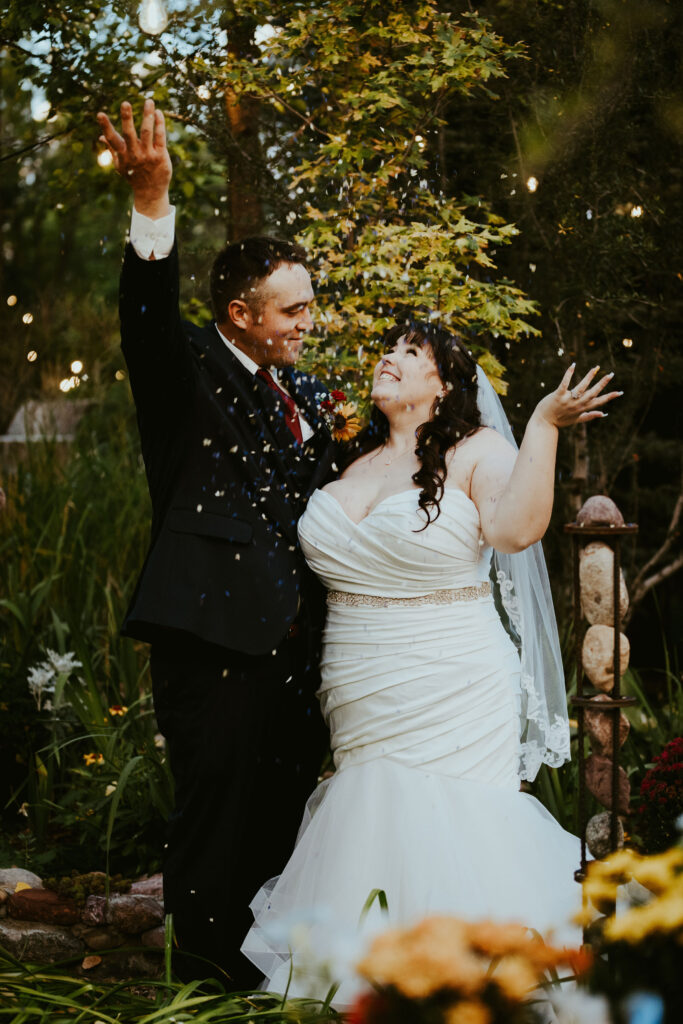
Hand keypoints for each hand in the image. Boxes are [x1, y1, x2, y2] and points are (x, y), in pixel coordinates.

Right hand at [96, 98, 171, 216]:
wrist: (151, 193)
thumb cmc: (134, 177)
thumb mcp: (120, 165)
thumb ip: (112, 149)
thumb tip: (100, 137)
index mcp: (123, 155)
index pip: (112, 139)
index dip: (105, 127)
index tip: (99, 114)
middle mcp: (134, 154)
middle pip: (129, 134)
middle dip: (127, 118)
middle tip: (125, 103)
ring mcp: (148, 155)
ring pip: (147, 132)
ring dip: (147, 115)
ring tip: (149, 101)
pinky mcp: (161, 156)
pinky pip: (160, 137)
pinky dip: (159, 124)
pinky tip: (158, 113)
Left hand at [534, 364, 621, 428]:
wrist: (544, 423)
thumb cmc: (560, 421)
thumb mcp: (577, 420)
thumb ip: (590, 415)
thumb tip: (603, 414)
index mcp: (582, 409)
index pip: (599, 402)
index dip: (610, 397)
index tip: (620, 392)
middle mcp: (577, 404)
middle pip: (592, 393)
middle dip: (602, 384)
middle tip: (611, 375)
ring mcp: (568, 400)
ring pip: (581, 387)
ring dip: (589, 377)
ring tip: (596, 368)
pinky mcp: (558, 396)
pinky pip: (564, 384)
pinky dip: (569, 374)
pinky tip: (573, 365)